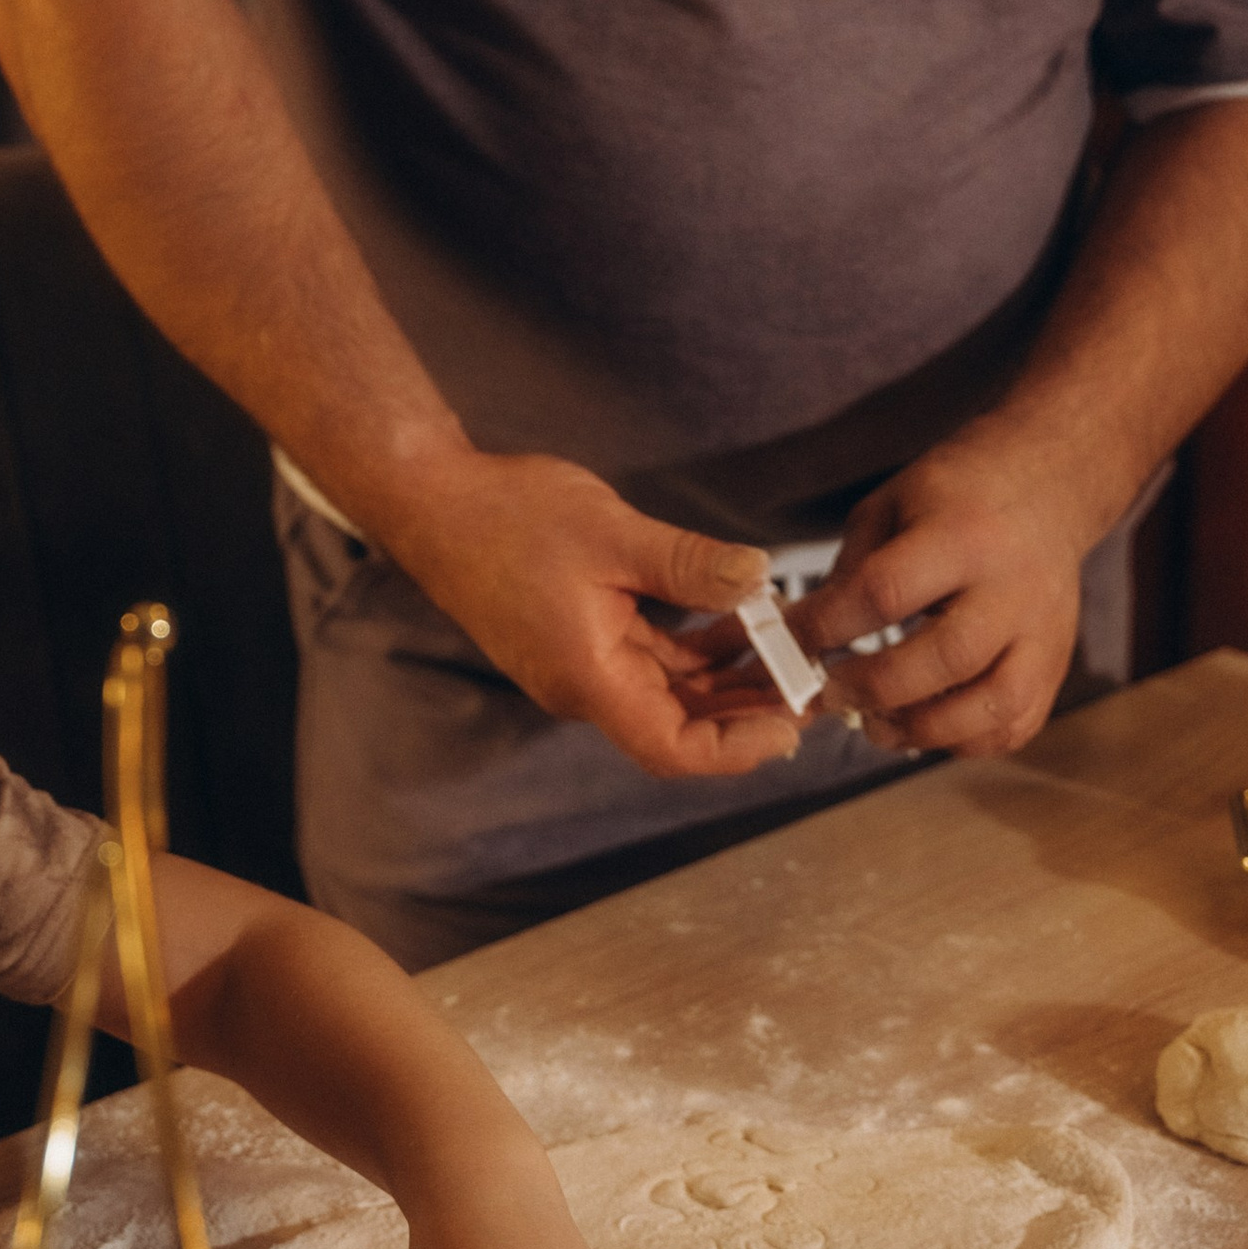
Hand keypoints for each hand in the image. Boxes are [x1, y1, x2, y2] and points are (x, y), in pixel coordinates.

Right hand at [383, 448, 803, 784]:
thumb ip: (689, 564)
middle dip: (749, 710)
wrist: (433, 501)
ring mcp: (582, 664)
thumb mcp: (612, 533)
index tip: (791, 721)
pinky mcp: (581, 639)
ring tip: (789, 648)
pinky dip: (696, 648)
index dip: (738, 748)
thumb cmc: (507, 518)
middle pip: (680, 726)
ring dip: (727, 677)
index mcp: (588, 677)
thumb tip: (761, 577)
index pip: (673, 747)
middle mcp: (585, 686)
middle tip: (814, 681)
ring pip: (670, 692)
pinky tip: (738, 617)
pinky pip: (650, 660)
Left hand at [789, 431, 1090, 757]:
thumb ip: (851, 570)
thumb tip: (804, 636)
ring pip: (992, 707)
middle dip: (875, 687)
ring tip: (875, 722)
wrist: (1047, 489)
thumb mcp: (892, 506)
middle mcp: (1012, 589)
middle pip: (946, 658)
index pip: (887, 591)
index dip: (827, 625)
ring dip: (923, 729)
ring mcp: (1042, 634)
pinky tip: (923, 725)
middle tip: (830, 693)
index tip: (788, 643)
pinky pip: (1013, 726)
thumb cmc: (958, 497)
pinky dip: (962, 741)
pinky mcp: (1055, 667)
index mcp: (963, 536)